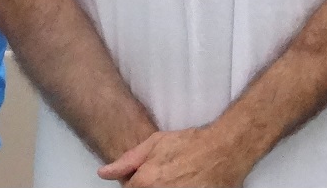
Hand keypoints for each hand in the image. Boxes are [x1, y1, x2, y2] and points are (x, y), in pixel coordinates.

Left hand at [97, 127, 251, 187]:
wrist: (224, 150)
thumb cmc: (190, 144)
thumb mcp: (155, 143)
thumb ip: (127, 161)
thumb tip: (103, 173)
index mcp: (145, 182)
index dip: (136, 184)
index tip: (147, 178)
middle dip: (149, 187)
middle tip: (165, 178)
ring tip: (176, 180)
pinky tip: (185, 183)